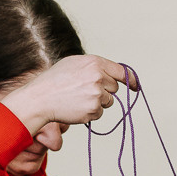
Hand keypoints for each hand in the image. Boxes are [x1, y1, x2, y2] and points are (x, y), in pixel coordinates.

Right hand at [2, 55, 137, 132]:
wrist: (40, 98)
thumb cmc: (56, 80)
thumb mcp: (74, 64)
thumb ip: (95, 67)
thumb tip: (114, 75)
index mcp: (95, 63)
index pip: (122, 72)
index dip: (131, 80)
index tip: (135, 87)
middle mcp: (99, 77)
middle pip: (114, 88)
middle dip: (104, 91)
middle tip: (84, 90)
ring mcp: (97, 94)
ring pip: (108, 102)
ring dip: (98, 102)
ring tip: (78, 98)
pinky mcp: (94, 109)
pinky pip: (100, 113)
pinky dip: (90, 112)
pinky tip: (76, 107)